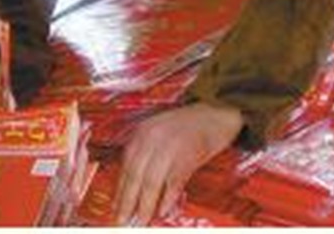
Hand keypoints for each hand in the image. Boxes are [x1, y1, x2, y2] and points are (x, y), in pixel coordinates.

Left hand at [115, 102, 242, 225]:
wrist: (217, 111)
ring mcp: (171, 145)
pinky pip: (174, 181)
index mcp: (143, 132)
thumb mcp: (161, 135)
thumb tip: (135, 188)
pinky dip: (168, 198)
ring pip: (152, 181)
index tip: (115, 208)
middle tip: (122, 220)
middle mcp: (153, 137)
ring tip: (141, 221)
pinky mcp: (189, 153)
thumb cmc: (190, 125)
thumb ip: (147, 156)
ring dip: (145, 205)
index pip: (125, 166)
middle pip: (135, 175)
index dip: (120, 190)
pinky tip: (162, 211)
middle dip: (127, 201)